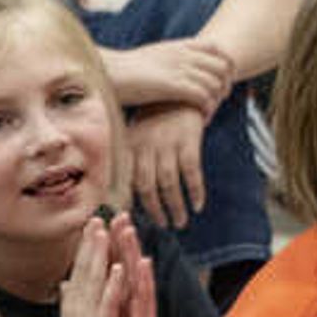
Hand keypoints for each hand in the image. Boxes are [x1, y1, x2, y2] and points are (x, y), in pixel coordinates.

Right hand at [105, 36, 232, 115]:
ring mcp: (179, 69)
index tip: (221, 80)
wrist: (106, 73)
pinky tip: (201, 119)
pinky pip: (204, 96)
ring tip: (208, 113)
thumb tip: (172, 71)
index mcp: (178, 46)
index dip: (225, 64)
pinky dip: (207, 109)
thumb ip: (167, 62)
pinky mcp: (173, 86)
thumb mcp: (150, 59)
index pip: (217, 48)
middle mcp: (183, 55)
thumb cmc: (121, 72)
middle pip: (223, 66)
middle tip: (217, 101)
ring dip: (216, 100)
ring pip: (216, 83)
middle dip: (225, 84)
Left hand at [117, 103, 206, 230]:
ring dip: (174, 206)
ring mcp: (168, 142)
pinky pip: (191, 172)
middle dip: (154, 210)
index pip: (124, 179)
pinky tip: (197, 205)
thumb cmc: (157, 117)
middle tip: (161, 225)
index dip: (126, 202)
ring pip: (168, 182)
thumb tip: (119, 192)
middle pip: (146, 185)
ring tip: (179, 222)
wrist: (183, 90)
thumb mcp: (136, 131)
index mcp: (129, 144)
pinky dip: (194, 191)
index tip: (128, 220)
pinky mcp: (190, 140)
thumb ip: (128, 158)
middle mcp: (146, 144)